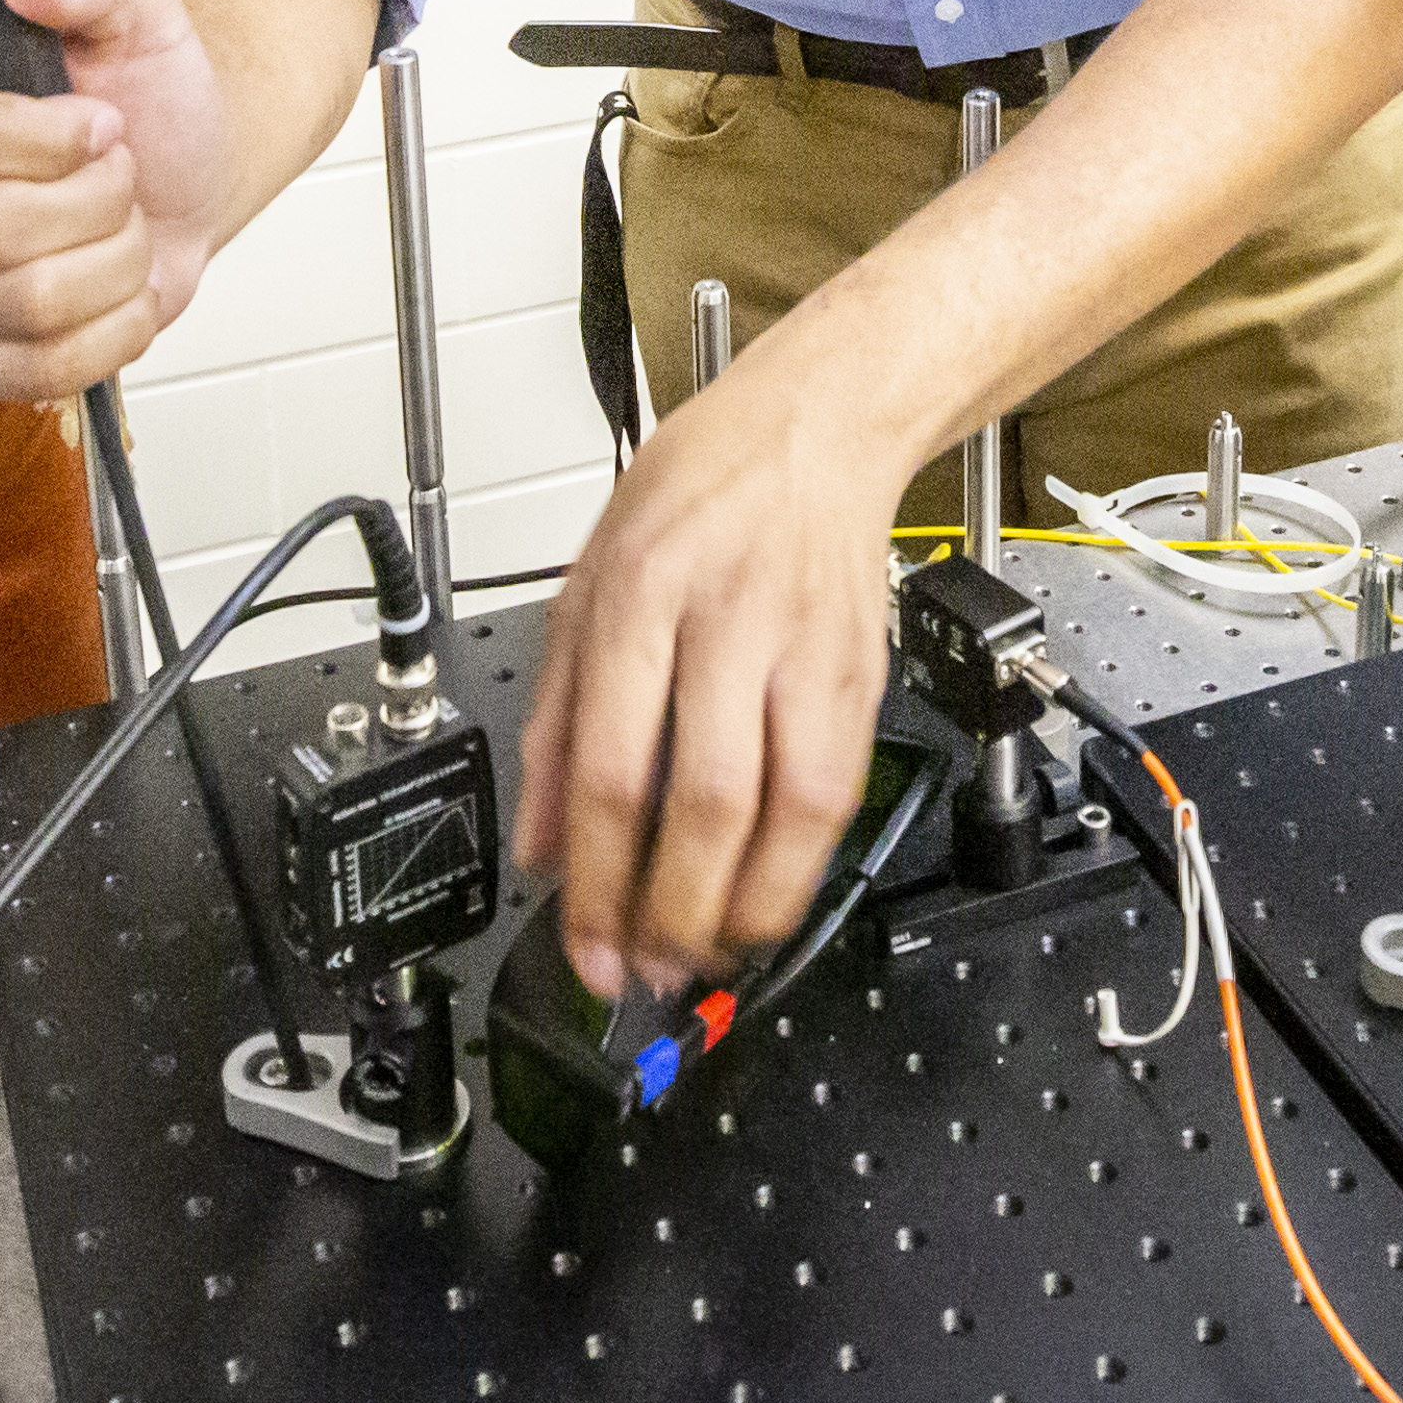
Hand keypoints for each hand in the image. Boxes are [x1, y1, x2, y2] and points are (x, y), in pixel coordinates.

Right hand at [0, 0, 232, 398]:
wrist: (159, 178)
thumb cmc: (129, 86)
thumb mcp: (132, 5)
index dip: (37, 141)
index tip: (102, 124)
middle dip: (95, 202)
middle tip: (119, 171)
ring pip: (23, 305)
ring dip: (114, 263)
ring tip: (120, 225)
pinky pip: (33, 370)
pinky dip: (112, 331)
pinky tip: (120, 290)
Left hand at [513, 337, 920, 1000]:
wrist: (815, 431)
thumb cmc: (696, 492)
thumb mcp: (585, 582)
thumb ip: (555, 721)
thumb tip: (541, 847)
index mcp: (638, 597)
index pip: (615, 768)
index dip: (599, 882)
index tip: (586, 946)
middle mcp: (728, 624)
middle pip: (706, 803)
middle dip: (672, 913)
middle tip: (643, 971)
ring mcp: (806, 651)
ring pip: (789, 811)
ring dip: (745, 909)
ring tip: (703, 955)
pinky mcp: (861, 676)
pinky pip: (840, 794)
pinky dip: (802, 866)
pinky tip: (764, 898)